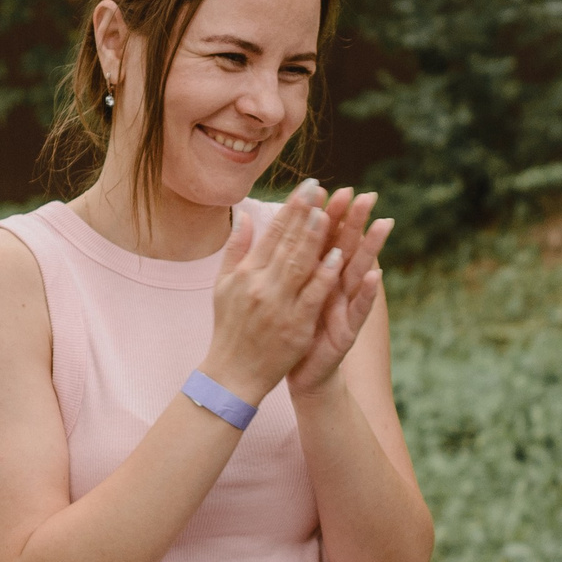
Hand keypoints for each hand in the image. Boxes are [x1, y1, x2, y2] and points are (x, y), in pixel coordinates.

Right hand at [200, 180, 344, 402]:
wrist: (232, 374)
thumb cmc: (230, 327)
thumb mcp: (223, 286)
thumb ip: (236, 249)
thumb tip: (243, 215)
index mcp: (246, 272)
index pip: (272, 233)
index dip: (292, 208)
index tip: (310, 187)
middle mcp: (260, 285)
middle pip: (287, 243)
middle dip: (306, 214)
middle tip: (324, 189)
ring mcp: (278, 305)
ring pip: (300, 265)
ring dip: (315, 238)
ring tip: (330, 213)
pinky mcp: (294, 326)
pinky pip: (312, 296)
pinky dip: (325, 275)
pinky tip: (338, 256)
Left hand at [289, 187, 391, 399]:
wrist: (298, 373)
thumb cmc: (290, 331)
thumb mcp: (286, 293)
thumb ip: (286, 262)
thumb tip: (280, 232)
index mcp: (315, 275)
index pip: (321, 238)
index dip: (326, 214)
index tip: (329, 186)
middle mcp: (334, 286)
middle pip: (344, 248)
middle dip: (354, 222)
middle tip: (366, 195)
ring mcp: (344, 307)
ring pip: (359, 272)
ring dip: (371, 249)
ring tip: (384, 224)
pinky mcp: (348, 331)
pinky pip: (359, 309)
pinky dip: (368, 293)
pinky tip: (377, 275)